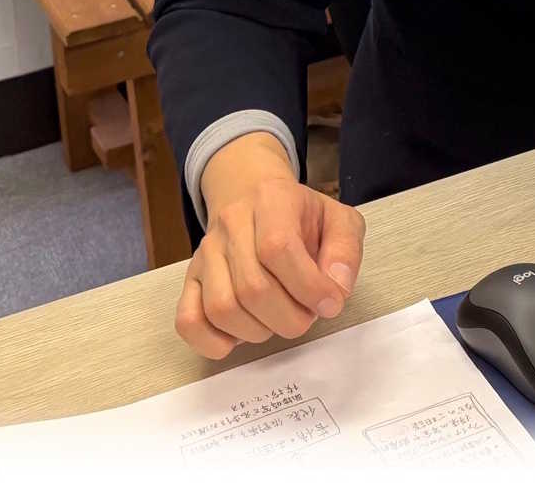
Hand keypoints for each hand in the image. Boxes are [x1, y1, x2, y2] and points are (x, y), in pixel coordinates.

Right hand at [175, 167, 366, 359]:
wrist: (252, 194)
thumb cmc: (299, 214)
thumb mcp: (337, 218)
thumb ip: (346, 250)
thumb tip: (336, 288)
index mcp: (271, 200)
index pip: (278, 248)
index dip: (308, 286)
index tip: (330, 303)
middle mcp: (231, 224)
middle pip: (252, 287)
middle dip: (290, 316)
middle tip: (307, 314)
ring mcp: (206, 253)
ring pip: (222, 308)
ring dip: (259, 330)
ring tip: (280, 318)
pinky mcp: (190, 279)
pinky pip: (189, 321)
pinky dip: (215, 341)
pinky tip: (244, 332)